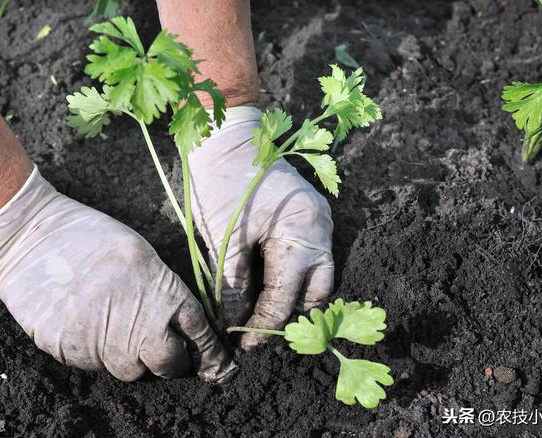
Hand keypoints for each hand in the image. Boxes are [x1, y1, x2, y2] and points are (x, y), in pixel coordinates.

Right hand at [0, 166, 235, 381]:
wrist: (29, 237)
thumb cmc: (90, 237)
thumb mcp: (141, 254)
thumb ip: (163, 290)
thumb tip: (179, 325)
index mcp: (161, 292)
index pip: (198, 332)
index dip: (210, 351)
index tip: (219, 365)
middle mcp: (136, 322)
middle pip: (169, 363)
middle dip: (172, 362)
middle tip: (165, 351)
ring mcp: (101, 340)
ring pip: (131, 371)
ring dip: (133, 358)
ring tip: (117, 328)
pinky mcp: (69, 350)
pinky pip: (95, 365)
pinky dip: (98, 352)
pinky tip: (89, 324)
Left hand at [189, 106, 333, 349]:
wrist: (225, 135)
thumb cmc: (220, 182)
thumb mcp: (224, 239)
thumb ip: (233, 285)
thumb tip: (232, 323)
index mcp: (300, 231)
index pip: (287, 295)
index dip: (265, 324)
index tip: (245, 345)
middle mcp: (320, 227)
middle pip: (317, 291)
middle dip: (291, 316)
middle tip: (259, 332)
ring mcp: (320, 219)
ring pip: (317, 276)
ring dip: (294, 297)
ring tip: (263, 313)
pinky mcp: (310, 215)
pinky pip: (310, 255)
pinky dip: (292, 274)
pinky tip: (269, 284)